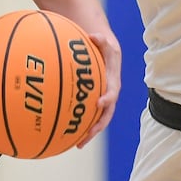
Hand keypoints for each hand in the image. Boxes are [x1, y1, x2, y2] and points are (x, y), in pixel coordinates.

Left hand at [76, 30, 121, 146]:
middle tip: (88, 134)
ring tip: (78, 144)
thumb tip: (93, 36)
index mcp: (113, 82)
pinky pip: (88, 117)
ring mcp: (102, 101)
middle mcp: (109, 95)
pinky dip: (81, 127)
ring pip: (98, 121)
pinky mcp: (94, 103)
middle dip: (98, 126)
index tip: (99, 103)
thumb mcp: (104, 41)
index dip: (107, 99)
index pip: (113, 93)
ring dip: (89, 133)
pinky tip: (67, 135)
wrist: (106, 53)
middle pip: (106, 114)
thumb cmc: (103, 47)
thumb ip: (100, 40)